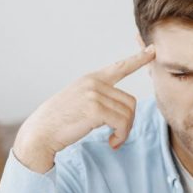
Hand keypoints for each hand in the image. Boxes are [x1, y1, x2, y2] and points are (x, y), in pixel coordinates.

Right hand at [13, 46, 155, 172]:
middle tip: (117, 136)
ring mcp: (94, 94)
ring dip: (124, 131)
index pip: (119, 67)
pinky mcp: (95, 108)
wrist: (40, 133)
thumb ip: (98, 99)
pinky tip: (111, 142)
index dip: (138, 59)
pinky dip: (121, 136)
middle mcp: (94, 83)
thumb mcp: (78, 102)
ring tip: (113, 140)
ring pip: (128, 113)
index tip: (152, 50)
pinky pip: (122, 123)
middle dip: (128, 122)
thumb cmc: (58, 123)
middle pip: (130, 102)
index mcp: (91, 79)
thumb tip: (121, 110)